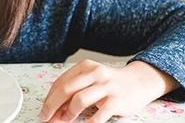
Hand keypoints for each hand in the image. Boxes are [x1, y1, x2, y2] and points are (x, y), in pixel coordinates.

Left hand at [38, 60, 178, 122]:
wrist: (140, 81)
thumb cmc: (111, 83)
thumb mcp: (92, 79)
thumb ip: (74, 90)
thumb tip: (54, 109)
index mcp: (86, 67)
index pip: (60, 82)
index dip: (49, 98)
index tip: (44, 110)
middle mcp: (95, 74)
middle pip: (66, 90)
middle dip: (52, 106)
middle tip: (46, 117)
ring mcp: (107, 87)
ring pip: (79, 99)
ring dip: (68, 113)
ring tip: (65, 120)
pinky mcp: (117, 101)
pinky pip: (99, 114)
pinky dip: (89, 122)